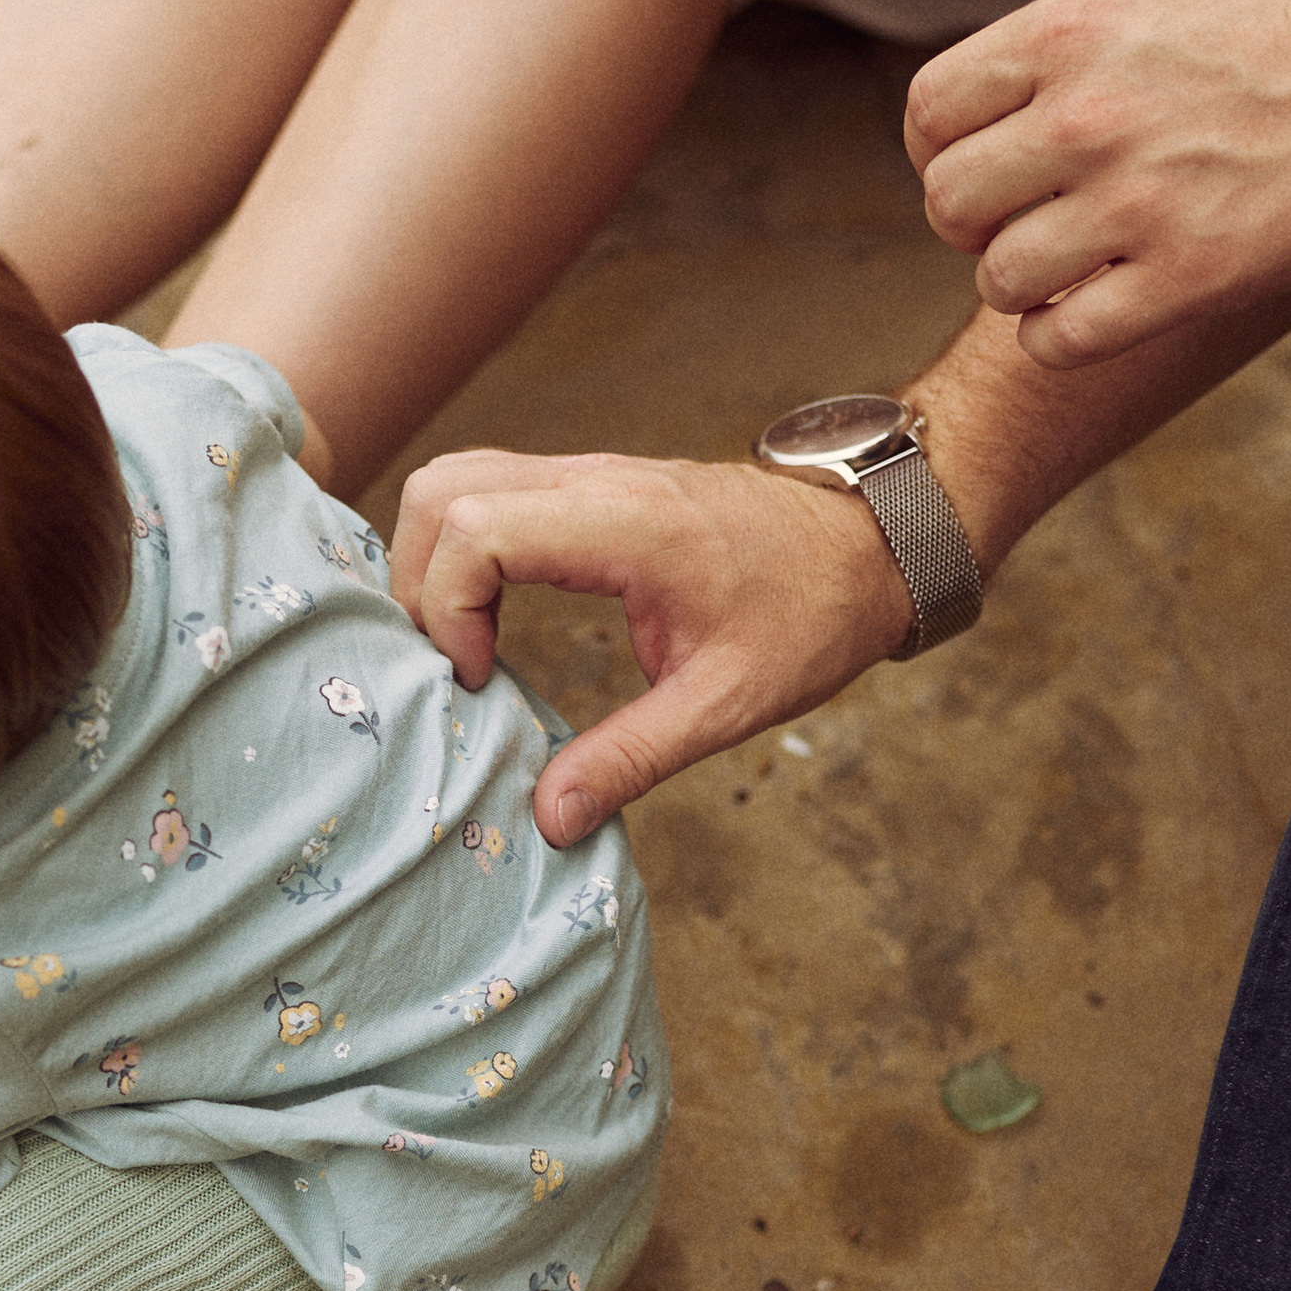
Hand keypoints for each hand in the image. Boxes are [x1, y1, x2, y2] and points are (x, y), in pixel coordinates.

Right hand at [392, 448, 913, 843]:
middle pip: (441, 490)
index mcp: (627, 525)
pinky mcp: (589, 483)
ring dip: (433, 560)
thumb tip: (549, 818)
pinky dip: (462, 547)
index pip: (475, 528)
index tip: (481, 681)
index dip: (447, 609)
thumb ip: (631, 758)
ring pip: (455, 479)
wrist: (870, 545)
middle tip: (455, 667)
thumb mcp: (726, 704)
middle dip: (420, 584)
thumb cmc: (811, 615)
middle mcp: (596, 480)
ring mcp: (589, 472)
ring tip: (464, 645)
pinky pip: (489, 489)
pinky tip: (489, 618)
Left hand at [903, 0, 1290, 361]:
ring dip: (1025, 286)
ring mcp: (1135, 200)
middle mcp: (1088, 115)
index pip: (931, 109)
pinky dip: (1062, 340)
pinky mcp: (1188, 278)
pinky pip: (1060, 342)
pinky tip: (1098, 313)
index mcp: (1076, 30)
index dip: (941, 150)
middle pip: (950, 201)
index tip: (983, 164)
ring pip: (999, 279)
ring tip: (1075, 267)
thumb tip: (1025, 91)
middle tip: (1031, 222)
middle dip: (977, 224)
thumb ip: (1090, 44)